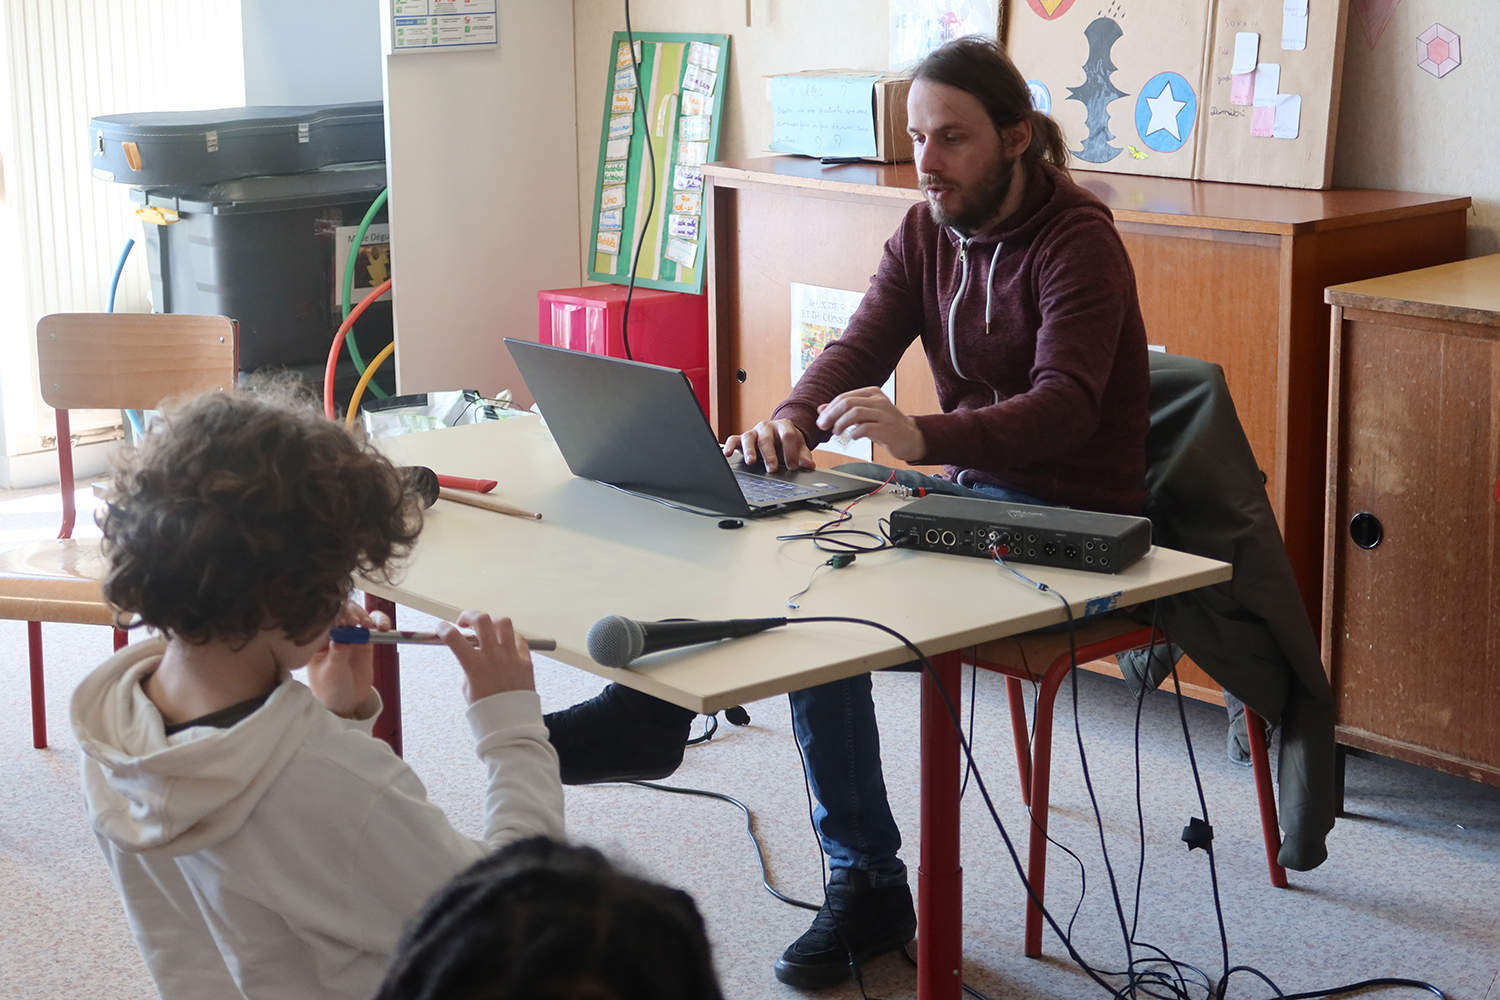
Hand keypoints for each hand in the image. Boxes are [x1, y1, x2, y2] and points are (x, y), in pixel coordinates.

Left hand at [307, 601, 385, 718]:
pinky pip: (373, 624)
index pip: (325, 618)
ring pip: (359, 614)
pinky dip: (380, 622)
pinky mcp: (365, 638)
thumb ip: (336, 657)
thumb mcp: (331, 674)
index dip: (335, 615)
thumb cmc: (330, 688)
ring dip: (367, 615)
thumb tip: (339, 640)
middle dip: (351, 612)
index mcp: (316, 639)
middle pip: (343, 611)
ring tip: (370, 625)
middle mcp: (333, 632)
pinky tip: (382, 627)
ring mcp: (350, 634)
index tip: (344, 621)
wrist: (346, 700)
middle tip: (357, 622)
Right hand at [439, 611, 534, 704]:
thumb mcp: (468, 689)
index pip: (454, 638)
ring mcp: (511, 656)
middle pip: (482, 620)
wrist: (512, 724)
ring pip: (503, 623)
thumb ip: (469, 668)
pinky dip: (510, 637)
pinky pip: (519, 639)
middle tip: (464, 622)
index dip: (444, 629)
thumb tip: (471, 654)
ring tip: (487, 629)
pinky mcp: (526, 660)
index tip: (441, 627)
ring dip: (492, 622)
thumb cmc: (487, 710)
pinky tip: (505, 643)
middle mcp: (493, 657)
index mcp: (474, 666)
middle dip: (469, 616)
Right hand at [722, 418, 815, 472]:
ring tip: (750, 462)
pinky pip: (733, 439)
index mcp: (784, 426)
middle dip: (770, 454)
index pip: (787, 435)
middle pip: (767, 438)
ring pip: (749, 437)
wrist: (779, 436)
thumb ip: (804, 456)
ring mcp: (754, 432)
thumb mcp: (799, 448)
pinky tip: (727, 453)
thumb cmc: (788, 443)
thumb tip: (809, 466)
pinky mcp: (742, 438)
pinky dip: (728, 445)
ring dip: (750, 450)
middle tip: (772, 468)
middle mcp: (767, 427)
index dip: (790, 451)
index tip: (793, 466)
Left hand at [816, 387, 925, 462]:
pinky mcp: (888, 428)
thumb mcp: (864, 417)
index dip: (829, 409)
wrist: (911, 438)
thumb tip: (821, 409)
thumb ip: (844, 412)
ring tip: (836, 432)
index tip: (821, 421)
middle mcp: (879, 400)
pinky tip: (852, 437)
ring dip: (841, 423)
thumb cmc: (886, 427)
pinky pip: (866, 427)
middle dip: (831, 415)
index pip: (845, 397)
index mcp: (872, 393)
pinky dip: (854, 433)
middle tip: (823, 426)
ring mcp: (884, 414)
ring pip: (855, 413)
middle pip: (848, 403)